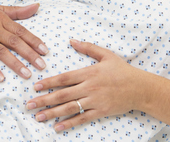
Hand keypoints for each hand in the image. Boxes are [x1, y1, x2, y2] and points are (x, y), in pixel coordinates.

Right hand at [0, 2, 48, 83]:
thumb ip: (17, 11)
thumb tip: (36, 7)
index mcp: (0, 19)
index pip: (20, 30)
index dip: (33, 41)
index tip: (45, 51)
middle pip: (13, 42)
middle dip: (29, 54)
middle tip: (41, 65)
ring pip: (0, 52)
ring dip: (14, 63)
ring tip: (27, 74)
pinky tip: (1, 78)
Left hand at [25, 39, 147, 132]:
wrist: (140, 88)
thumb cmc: (122, 70)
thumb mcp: (106, 55)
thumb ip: (88, 48)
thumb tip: (72, 41)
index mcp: (89, 72)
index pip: (64, 78)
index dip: (48, 82)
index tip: (35, 86)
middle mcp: (89, 87)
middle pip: (62, 94)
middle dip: (44, 99)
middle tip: (29, 104)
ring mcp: (94, 101)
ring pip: (69, 108)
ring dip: (52, 113)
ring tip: (38, 117)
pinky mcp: (100, 112)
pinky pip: (82, 118)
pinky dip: (69, 123)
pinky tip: (57, 127)